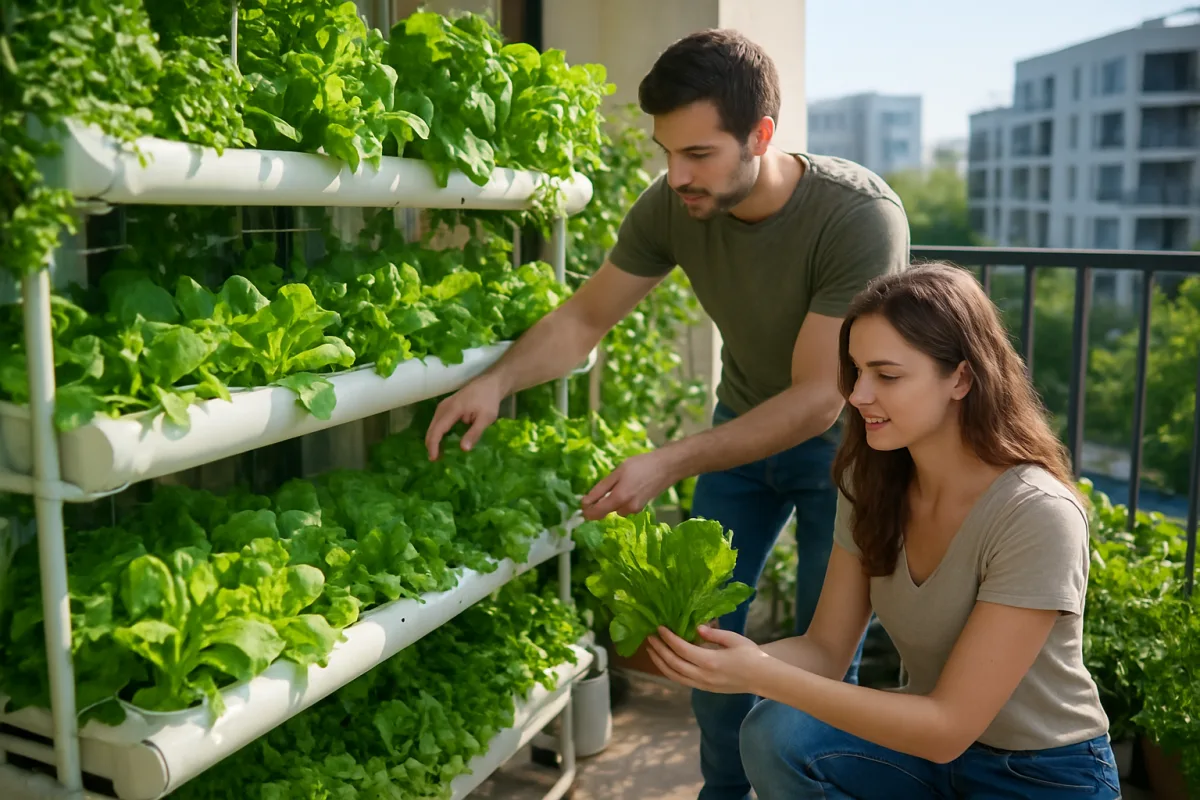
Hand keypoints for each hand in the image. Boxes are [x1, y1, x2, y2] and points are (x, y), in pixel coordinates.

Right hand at [424, 375, 505, 459]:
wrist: (490, 384)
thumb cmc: (489, 400)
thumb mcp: (486, 418)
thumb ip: (474, 433)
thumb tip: (463, 449)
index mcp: (453, 409)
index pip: (438, 430)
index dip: (433, 445)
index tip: (434, 458)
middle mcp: (444, 407)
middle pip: (432, 428)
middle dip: (431, 444)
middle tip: (435, 460)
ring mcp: (444, 405)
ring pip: (433, 425)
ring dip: (433, 439)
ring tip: (438, 454)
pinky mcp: (446, 406)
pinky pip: (437, 421)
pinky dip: (437, 432)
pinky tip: (442, 441)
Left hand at [580, 449, 682, 520]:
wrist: (667, 467)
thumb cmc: (641, 465)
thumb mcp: (617, 473)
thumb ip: (600, 489)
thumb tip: (584, 502)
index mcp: (619, 498)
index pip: (597, 512)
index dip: (586, 510)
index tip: (581, 504)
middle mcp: (627, 508)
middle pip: (606, 511)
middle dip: (601, 502)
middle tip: (605, 486)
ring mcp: (635, 510)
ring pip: (615, 509)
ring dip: (613, 500)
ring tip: (621, 482)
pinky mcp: (641, 508)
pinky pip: (625, 507)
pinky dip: (622, 499)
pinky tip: (630, 486)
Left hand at [646, 625, 770, 694]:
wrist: (761, 678)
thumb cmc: (750, 655)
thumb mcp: (734, 639)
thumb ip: (713, 634)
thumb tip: (696, 628)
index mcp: (710, 662)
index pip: (682, 650)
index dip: (668, 639)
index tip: (659, 628)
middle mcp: (702, 676)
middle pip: (673, 663)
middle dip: (659, 650)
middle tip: (649, 637)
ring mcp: (702, 685)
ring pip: (674, 675)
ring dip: (660, 662)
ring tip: (651, 650)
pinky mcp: (703, 689)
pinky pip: (681, 680)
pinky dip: (669, 671)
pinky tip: (665, 661)